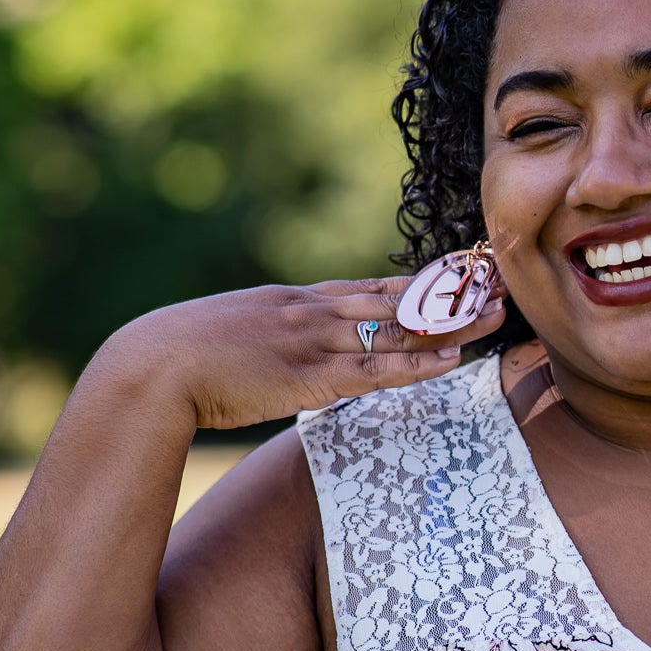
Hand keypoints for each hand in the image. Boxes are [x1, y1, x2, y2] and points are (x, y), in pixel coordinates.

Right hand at [96, 274, 507, 432]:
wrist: (152, 366)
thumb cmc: (180, 358)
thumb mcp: (234, 335)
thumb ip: (269, 340)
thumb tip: (282, 356)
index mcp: (295, 300)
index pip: (371, 285)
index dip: (418, 282)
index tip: (458, 274)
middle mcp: (313, 311)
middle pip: (396, 297)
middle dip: (449, 292)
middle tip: (497, 280)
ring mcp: (314, 340)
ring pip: (398, 329)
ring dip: (450, 324)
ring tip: (496, 315)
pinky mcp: (311, 376)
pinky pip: (378, 370)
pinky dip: (419, 364)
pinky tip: (453, 359)